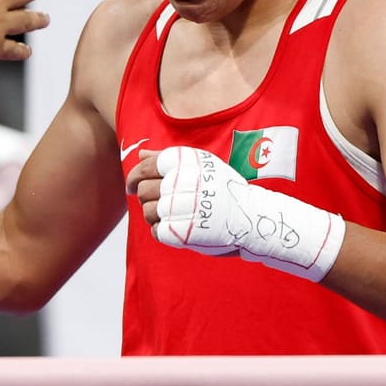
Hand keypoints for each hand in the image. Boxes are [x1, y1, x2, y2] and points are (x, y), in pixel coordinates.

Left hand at [137, 146, 345, 281]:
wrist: (254, 218)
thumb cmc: (225, 190)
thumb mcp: (201, 166)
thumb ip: (167, 159)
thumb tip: (141, 154)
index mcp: (185, 163)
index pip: (145, 167)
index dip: (133, 177)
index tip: (132, 187)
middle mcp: (183, 182)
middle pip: (143, 190)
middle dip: (146, 198)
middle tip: (161, 203)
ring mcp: (184, 207)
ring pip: (147, 211)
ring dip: (155, 216)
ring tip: (173, 216)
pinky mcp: (185, 231)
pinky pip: (157, 231)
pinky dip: (163, 232)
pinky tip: (177, 228)